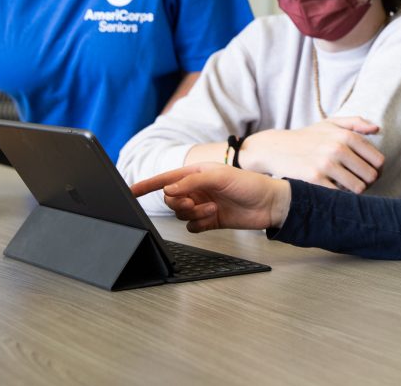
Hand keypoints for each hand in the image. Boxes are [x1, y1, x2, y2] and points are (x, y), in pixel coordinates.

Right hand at [131, 163, 290, 231]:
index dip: (147, 185)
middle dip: (179, 203)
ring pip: (181, 214)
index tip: (130, 191)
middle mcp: (197, 189)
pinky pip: (192, 226)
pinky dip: (198, 224)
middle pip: (172, 199)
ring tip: (211, 209)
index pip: (166, 179)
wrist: (270, 204)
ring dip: (192, 213)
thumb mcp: (219, 177)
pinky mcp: (209, 220)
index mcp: (196, 173)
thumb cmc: (249, 184)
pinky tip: (211, 218)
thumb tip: (169, 190)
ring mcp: (203, 204)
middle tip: (193, 203)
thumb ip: (192, 182)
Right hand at [238, 117, 383, 193]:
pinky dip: (338, 196)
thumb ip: (356, 123)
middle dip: (366, 183)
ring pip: (358, 188)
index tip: (366, 173)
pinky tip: (331, 189)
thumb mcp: (330, 123)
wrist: (275, 148)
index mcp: (346, 135)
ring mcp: (326, 164)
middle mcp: (338, 148)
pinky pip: (339, 195)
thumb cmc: (307, 137)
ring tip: (344, 186)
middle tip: (356, 182)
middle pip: (371, 177)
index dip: (376, 171)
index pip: (378, 161)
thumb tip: (377, 128)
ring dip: (353, 191)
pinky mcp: (314, 179)